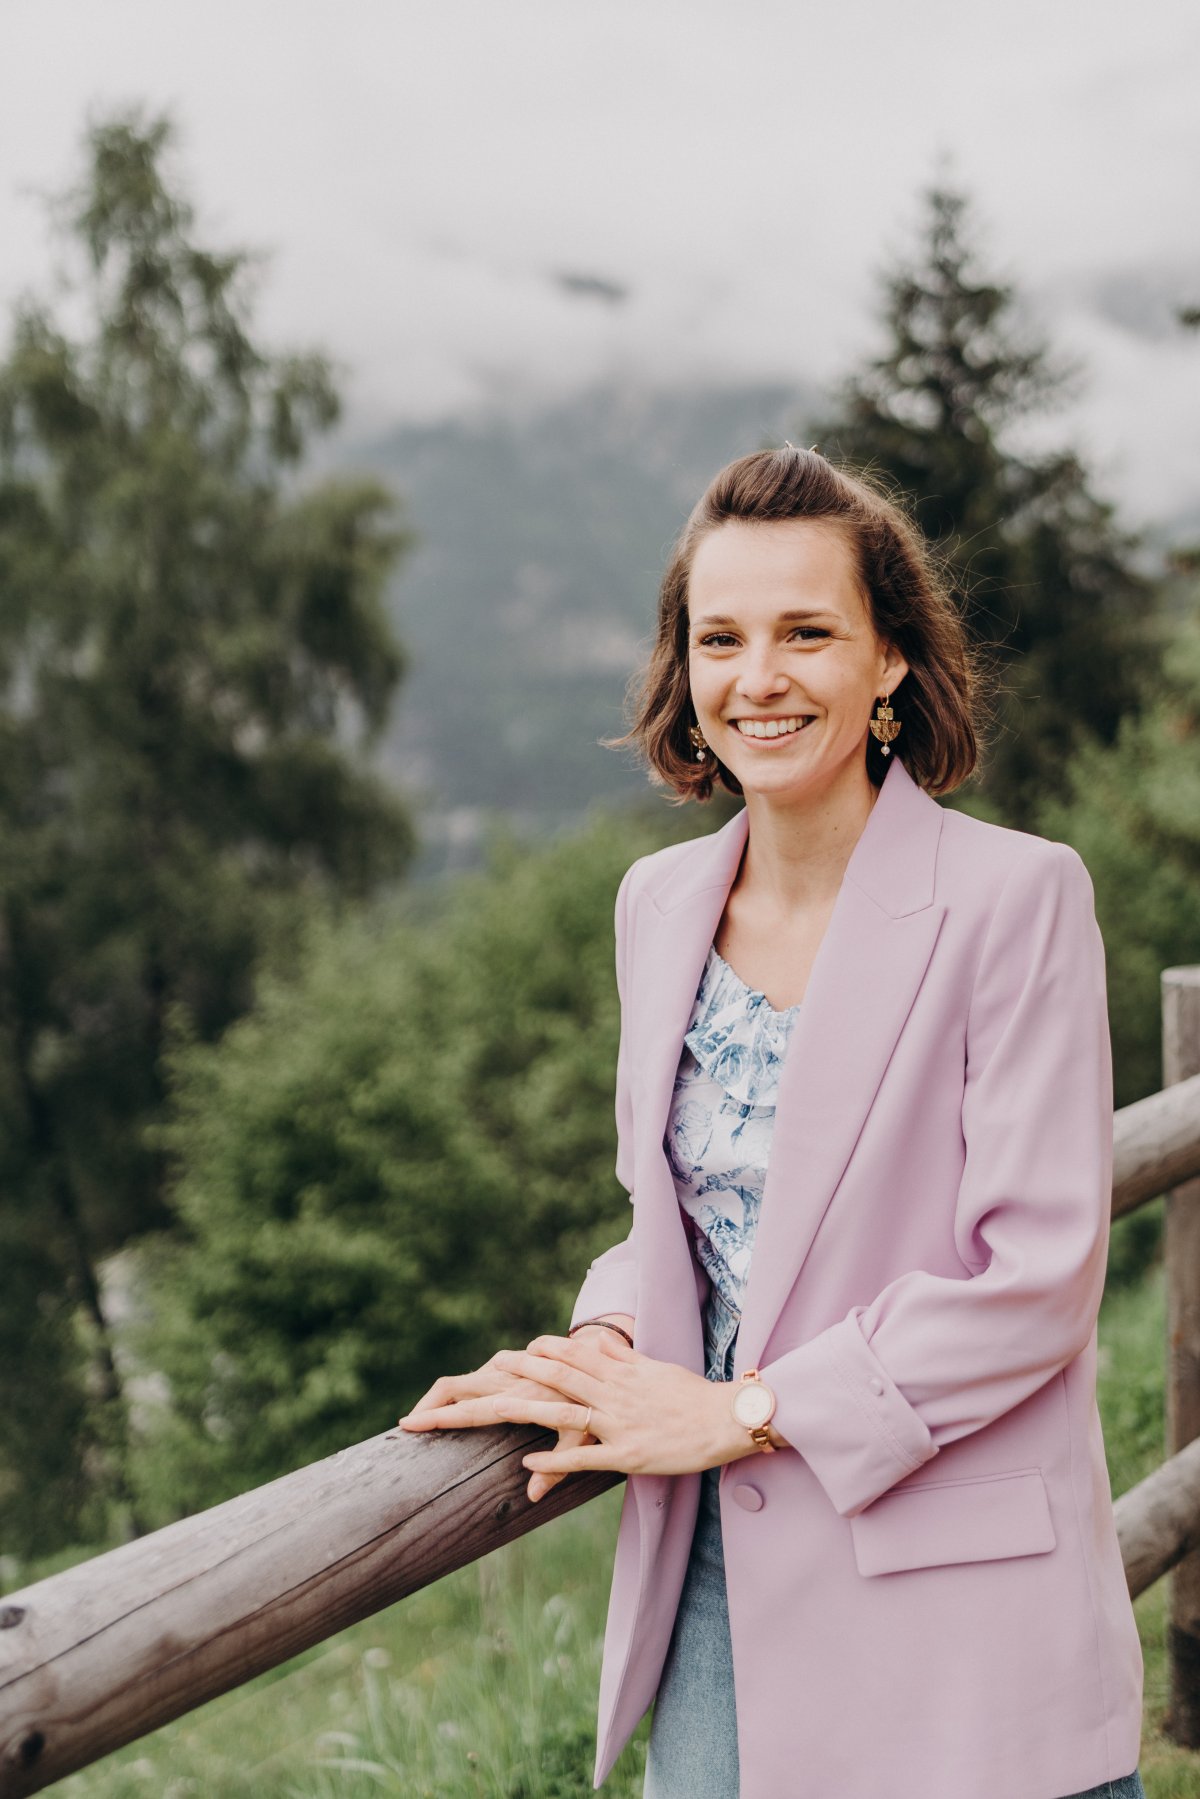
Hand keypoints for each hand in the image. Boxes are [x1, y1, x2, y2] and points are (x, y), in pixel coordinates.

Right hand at [395, 1349, 598, 1502]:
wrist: (598, 1353)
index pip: (467, 1409)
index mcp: (518, 1398)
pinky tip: (454, 1407)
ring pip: (462, 1379)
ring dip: (441, 1398)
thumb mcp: (581, 1437)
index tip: (408, 1426)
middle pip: (453, 1387)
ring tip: (425, 1420)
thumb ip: (558, 1466)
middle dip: (427, 1406)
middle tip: (408, 1428)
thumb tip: (532, 1497)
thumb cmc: (593, 1400)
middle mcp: (506, 1379)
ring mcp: (504, 1368)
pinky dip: (459, 1391)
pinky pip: (476, 1375)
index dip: (436, 1417)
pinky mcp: (507, 1363)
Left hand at [487, 1329, 766, 1479]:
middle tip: (491, 1368)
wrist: (727, 1419)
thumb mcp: (655, 1369)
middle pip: (559, 1377)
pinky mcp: (629, 1454)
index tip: (517, 1351)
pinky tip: (528, 1465)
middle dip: (521, 1372)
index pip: (574, 1355)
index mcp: (621, 1372)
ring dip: (527, 1410)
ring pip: (566, 1413)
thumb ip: (624, 1358)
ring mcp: (620, 1423)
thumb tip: (600, 1340)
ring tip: (494, 1407)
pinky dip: (556, 1461)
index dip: (543, 1352)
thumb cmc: (693, 1395)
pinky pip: (586, 1458)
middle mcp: (615, 1393)